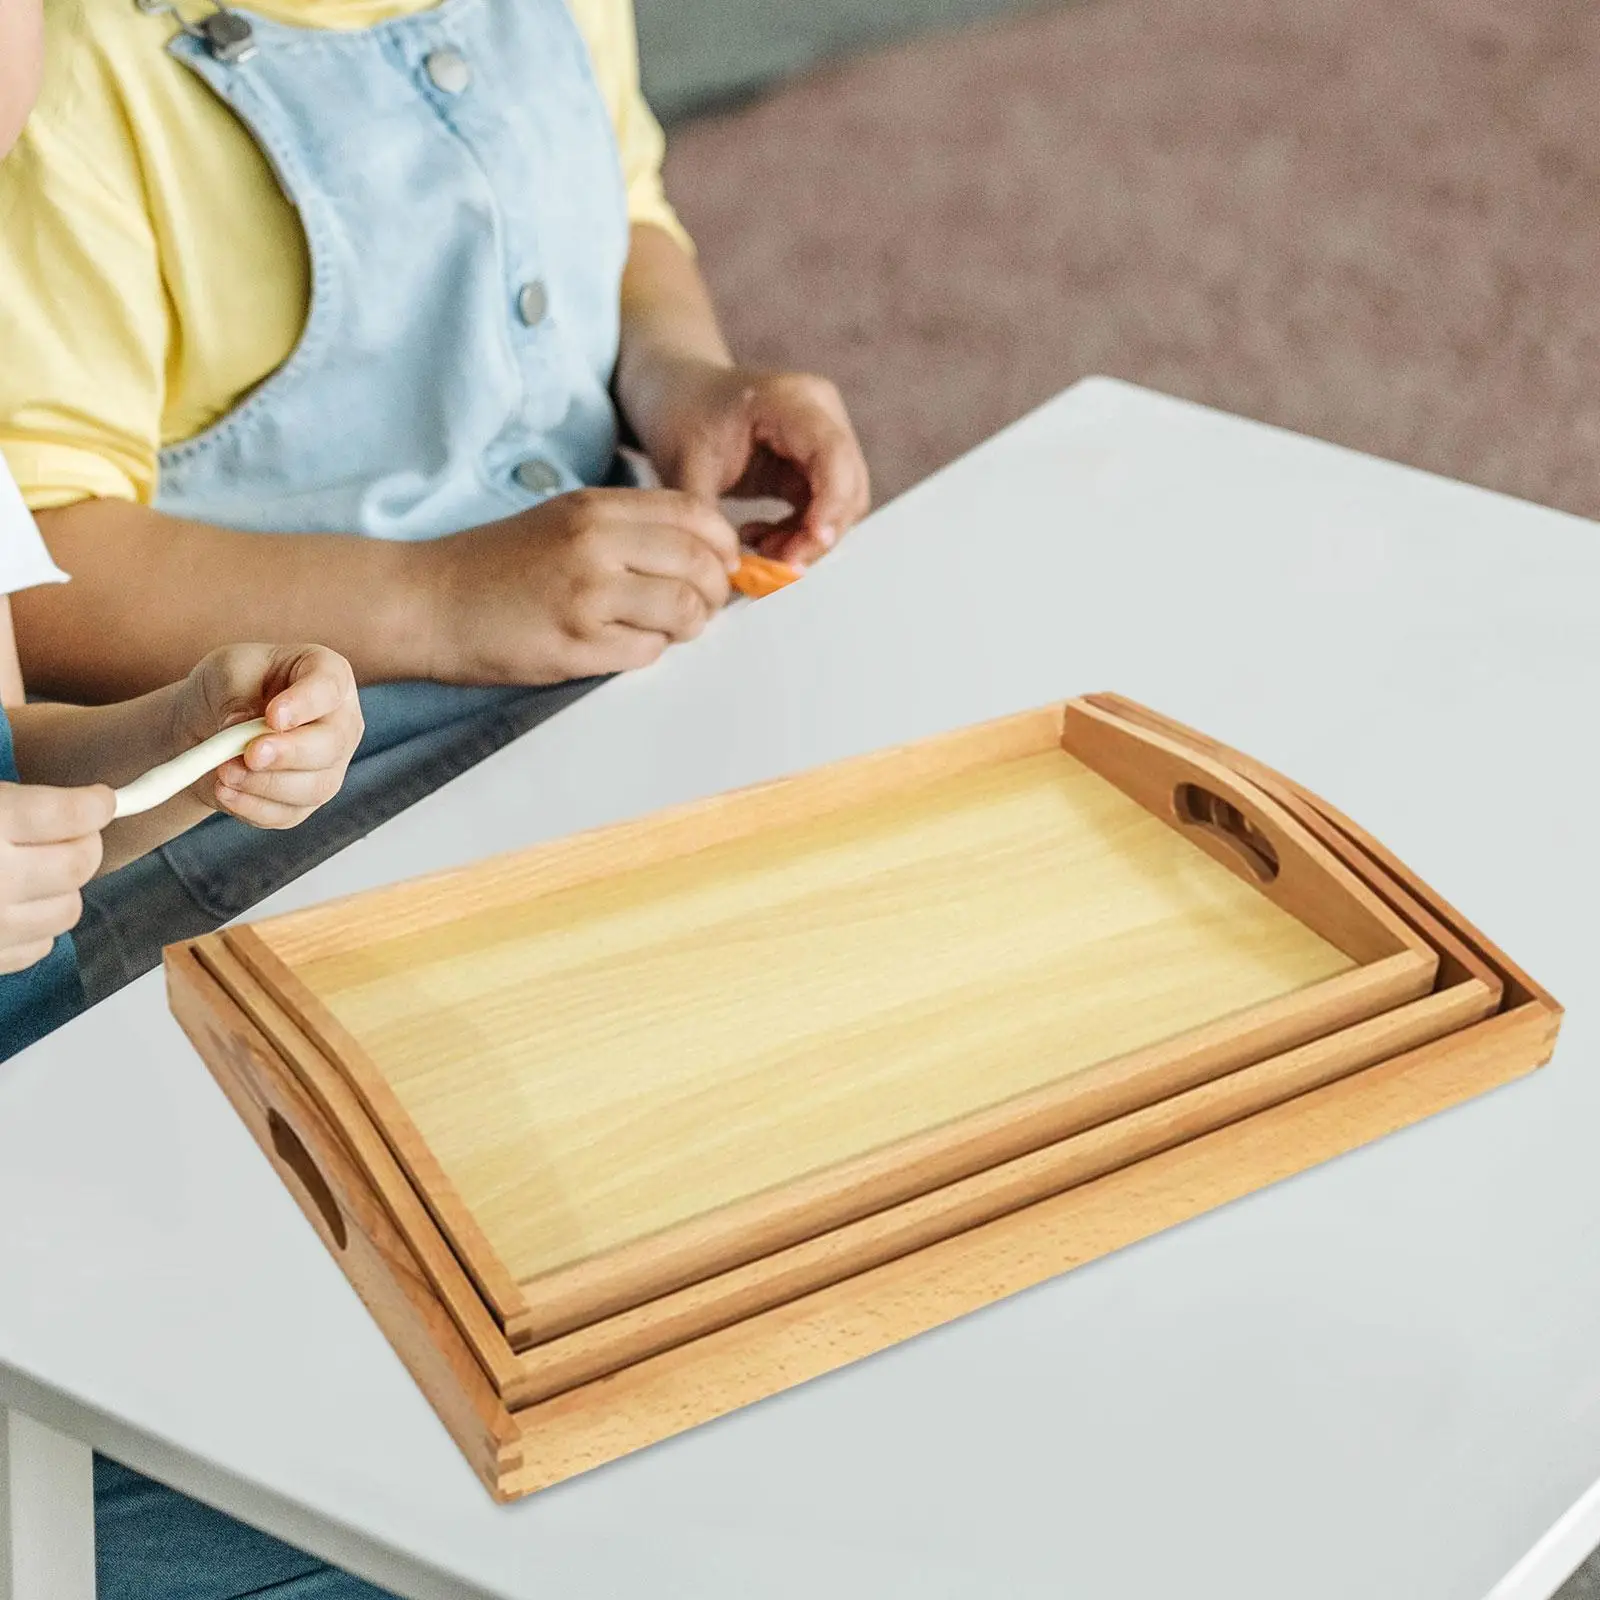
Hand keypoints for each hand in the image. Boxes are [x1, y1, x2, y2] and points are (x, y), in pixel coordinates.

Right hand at [0, 783, 112, 972]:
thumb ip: (19, 805)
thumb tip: (84, 808)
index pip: (71, 815)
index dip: (94, 805)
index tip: (100, 801)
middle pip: (79, 864)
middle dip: (82, 845)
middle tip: (67, 835)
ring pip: (68, 910)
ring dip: (61, 889)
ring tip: (30, 872)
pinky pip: (40, 945)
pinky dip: (35, 926)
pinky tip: (10, 905)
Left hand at [173, 644, 362, 828]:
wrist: (209, 722)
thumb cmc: (230, 686)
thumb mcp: (227, 671)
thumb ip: (236, 697)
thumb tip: (240, 729)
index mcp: (329, 676)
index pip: (329, 688)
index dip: (305, 704)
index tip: (273, 716)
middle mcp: (340, 723)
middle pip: (331, 745)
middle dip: (290, 753)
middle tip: (251, 754)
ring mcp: (328, 766)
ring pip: (314, 787)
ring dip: (265, 784)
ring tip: (224, 771)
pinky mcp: (304, 801)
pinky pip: (287, 814)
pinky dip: (252, 807)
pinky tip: (225, 791)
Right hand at [424, 488, 741, 684]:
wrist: (427, 601)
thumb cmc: (497, 565)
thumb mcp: (563, 521)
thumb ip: (628, 530)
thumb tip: (702, 554)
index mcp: (595, 508)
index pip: (695, 514)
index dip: (724, 544)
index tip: (725, 565)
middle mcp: (594, 545)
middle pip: (699, 564)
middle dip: (713, 592)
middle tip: (700, 607)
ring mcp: (585, 596)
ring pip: (682, 611)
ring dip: (687, 626)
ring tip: (666, 629)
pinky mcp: (574, 645)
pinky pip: (646, 652)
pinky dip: (648, 653)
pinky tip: (624, 646)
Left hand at [639, 361, 870, 567]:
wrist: (681, 395)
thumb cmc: (683, 415)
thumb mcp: (685, 465)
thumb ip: (706, 515)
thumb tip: (728, 568)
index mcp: (790, 400)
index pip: (831, 454)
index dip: (831, 504)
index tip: (813, 544)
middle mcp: (820, 413)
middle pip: (847, 485)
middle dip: (817, 534)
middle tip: (776, 564)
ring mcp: (823, 436)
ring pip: (842, 504)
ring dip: (807, 538)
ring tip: (759, 548)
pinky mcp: (816, 462)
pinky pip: (824, 508)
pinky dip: (799, 533)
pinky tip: (761, 536)